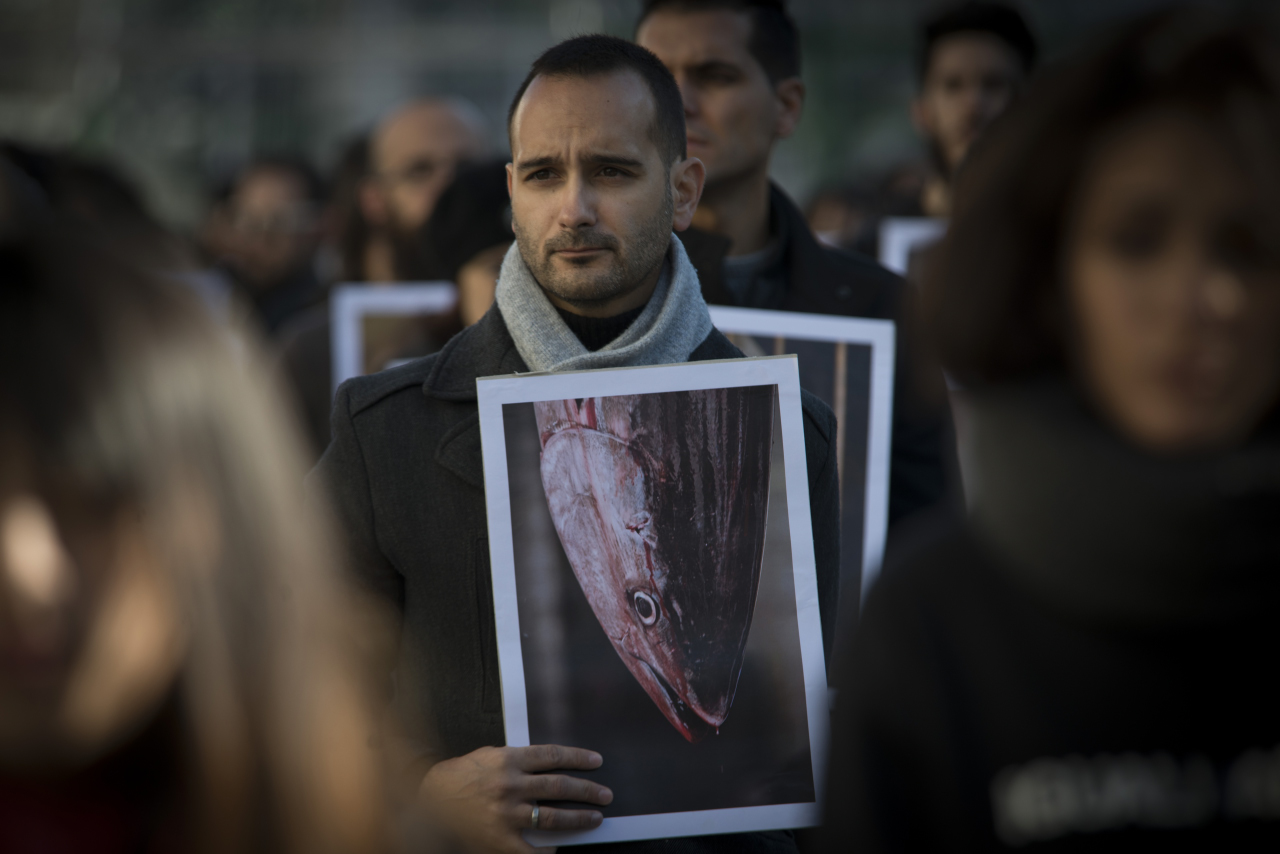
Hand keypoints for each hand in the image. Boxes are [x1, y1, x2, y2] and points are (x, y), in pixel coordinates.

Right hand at [419, 744, 612, 853]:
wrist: (431, 799)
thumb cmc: (462, 775)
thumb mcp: (491, 755)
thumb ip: (520, 760)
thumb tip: (551, 764)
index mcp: (509, 759)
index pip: (553, 756)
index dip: (578, 758)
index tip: (596, 762)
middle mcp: (510, 785)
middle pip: (559, 786)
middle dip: (587, 791)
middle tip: (605, 795)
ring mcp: (506, 814)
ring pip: (552, 816)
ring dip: (578, 818)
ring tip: (594, 818)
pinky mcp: (499, 839)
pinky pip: (531, 848)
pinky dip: (548, 849)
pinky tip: (557, 847)